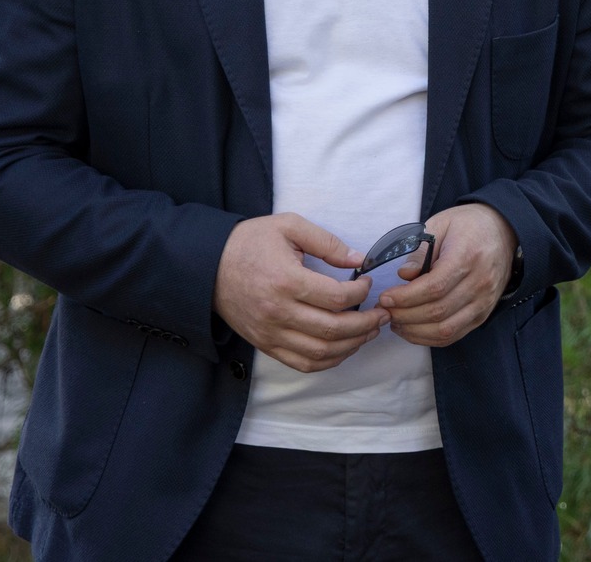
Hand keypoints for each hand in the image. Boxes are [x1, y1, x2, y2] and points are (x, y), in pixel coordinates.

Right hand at [213, 213, 385, 372]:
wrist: (207, 265)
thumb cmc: (249, 242)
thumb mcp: (288, 226)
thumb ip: (326, 242)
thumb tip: (358, 259)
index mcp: (287, 281)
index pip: (337, 298)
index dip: (361, 292)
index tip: (368, 283)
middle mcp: (279, 313)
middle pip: (334, 330)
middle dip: (367, 324)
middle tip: (383, 314)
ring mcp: (271, 333)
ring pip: (321, 352)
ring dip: (352, 345)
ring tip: (369, 332)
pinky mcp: (265, 345)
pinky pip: (302, 363)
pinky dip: (328, 361)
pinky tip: (344, 348)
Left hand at [380, 203, 517, 346]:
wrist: (503, 230)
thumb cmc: (468, 225)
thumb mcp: (440, 224)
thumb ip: (420, 250)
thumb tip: (404, 275)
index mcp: (468, 256)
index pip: (434, 287)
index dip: (406, 297)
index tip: (385, 298)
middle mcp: (480, 282)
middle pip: (437, 311)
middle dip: (404, 315)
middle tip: (384, 311)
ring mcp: (484, 301)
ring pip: (445, 328)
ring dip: (414, 330)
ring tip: (395, 321)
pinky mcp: (483, 313)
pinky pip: (454, 335)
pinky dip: (429, 338)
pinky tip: (412, 329)